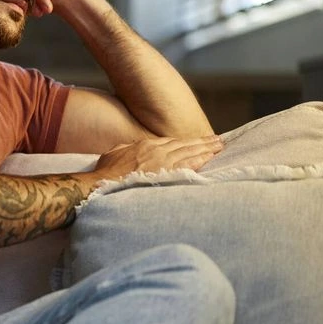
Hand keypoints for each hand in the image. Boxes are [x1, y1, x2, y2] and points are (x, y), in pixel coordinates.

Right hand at [93, 135, 223, 179]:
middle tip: (217, 139)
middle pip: (183, 144)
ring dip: (206, 148)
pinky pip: (189, 163)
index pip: (169, 142)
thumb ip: (125, 150)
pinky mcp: (167, 172)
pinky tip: (211, 156)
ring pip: (189, 151)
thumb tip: (131, 148)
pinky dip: (201, 158)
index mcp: (143, 145)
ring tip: (219, 145)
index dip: (183, 142)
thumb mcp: (113, 154)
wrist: (103, 183)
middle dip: (201, 142)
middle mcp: (156, 150)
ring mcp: (162, 160)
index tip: (194, 142)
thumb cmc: (105, 174)